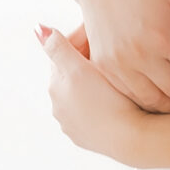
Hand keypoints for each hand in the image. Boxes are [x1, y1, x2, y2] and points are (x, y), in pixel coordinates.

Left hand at [39, 26, 151, 162]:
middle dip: (87, 64)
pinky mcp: (88, 138)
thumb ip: (58, 47)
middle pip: (73, 76)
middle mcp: (58, 108)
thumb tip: (39, 30)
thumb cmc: (107, 100)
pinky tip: (117, 101)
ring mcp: (73, 126)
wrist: (130, 138)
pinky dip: (102, 105)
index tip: (102, 37)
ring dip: (95, 85)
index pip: (65, 55)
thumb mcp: (79, 68)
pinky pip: (94, 114)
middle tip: (113, 55)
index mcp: (55, 87)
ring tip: (118, 79)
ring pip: (84, 95)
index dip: (83, 42)